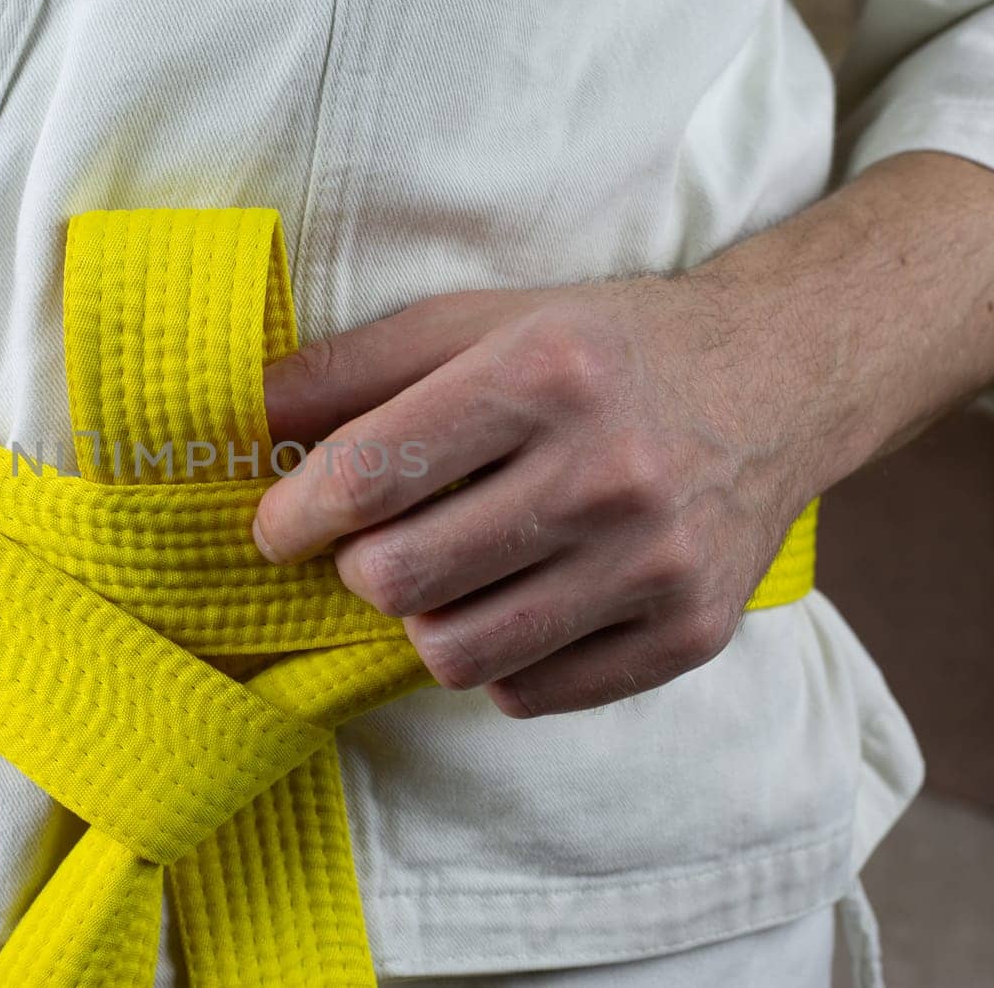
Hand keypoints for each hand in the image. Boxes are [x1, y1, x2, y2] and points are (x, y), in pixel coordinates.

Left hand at [255, 152, 993, 717]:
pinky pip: (528, 693)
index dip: (292, 515)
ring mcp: (656, 563)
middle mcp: (608, 471)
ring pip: (454, 654)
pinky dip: (497, 657)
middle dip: (357, 567)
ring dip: (422, 618)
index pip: (369, 476)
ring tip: (445, 569)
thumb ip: (353, 367)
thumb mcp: (476, 321)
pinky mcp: (688, 633)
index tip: (278, 525)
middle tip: (375, 540)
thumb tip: (244, 413)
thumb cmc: (597, 349)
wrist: (773, 384)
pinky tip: (517, 597)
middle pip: (398, 579)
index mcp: (543, 374)